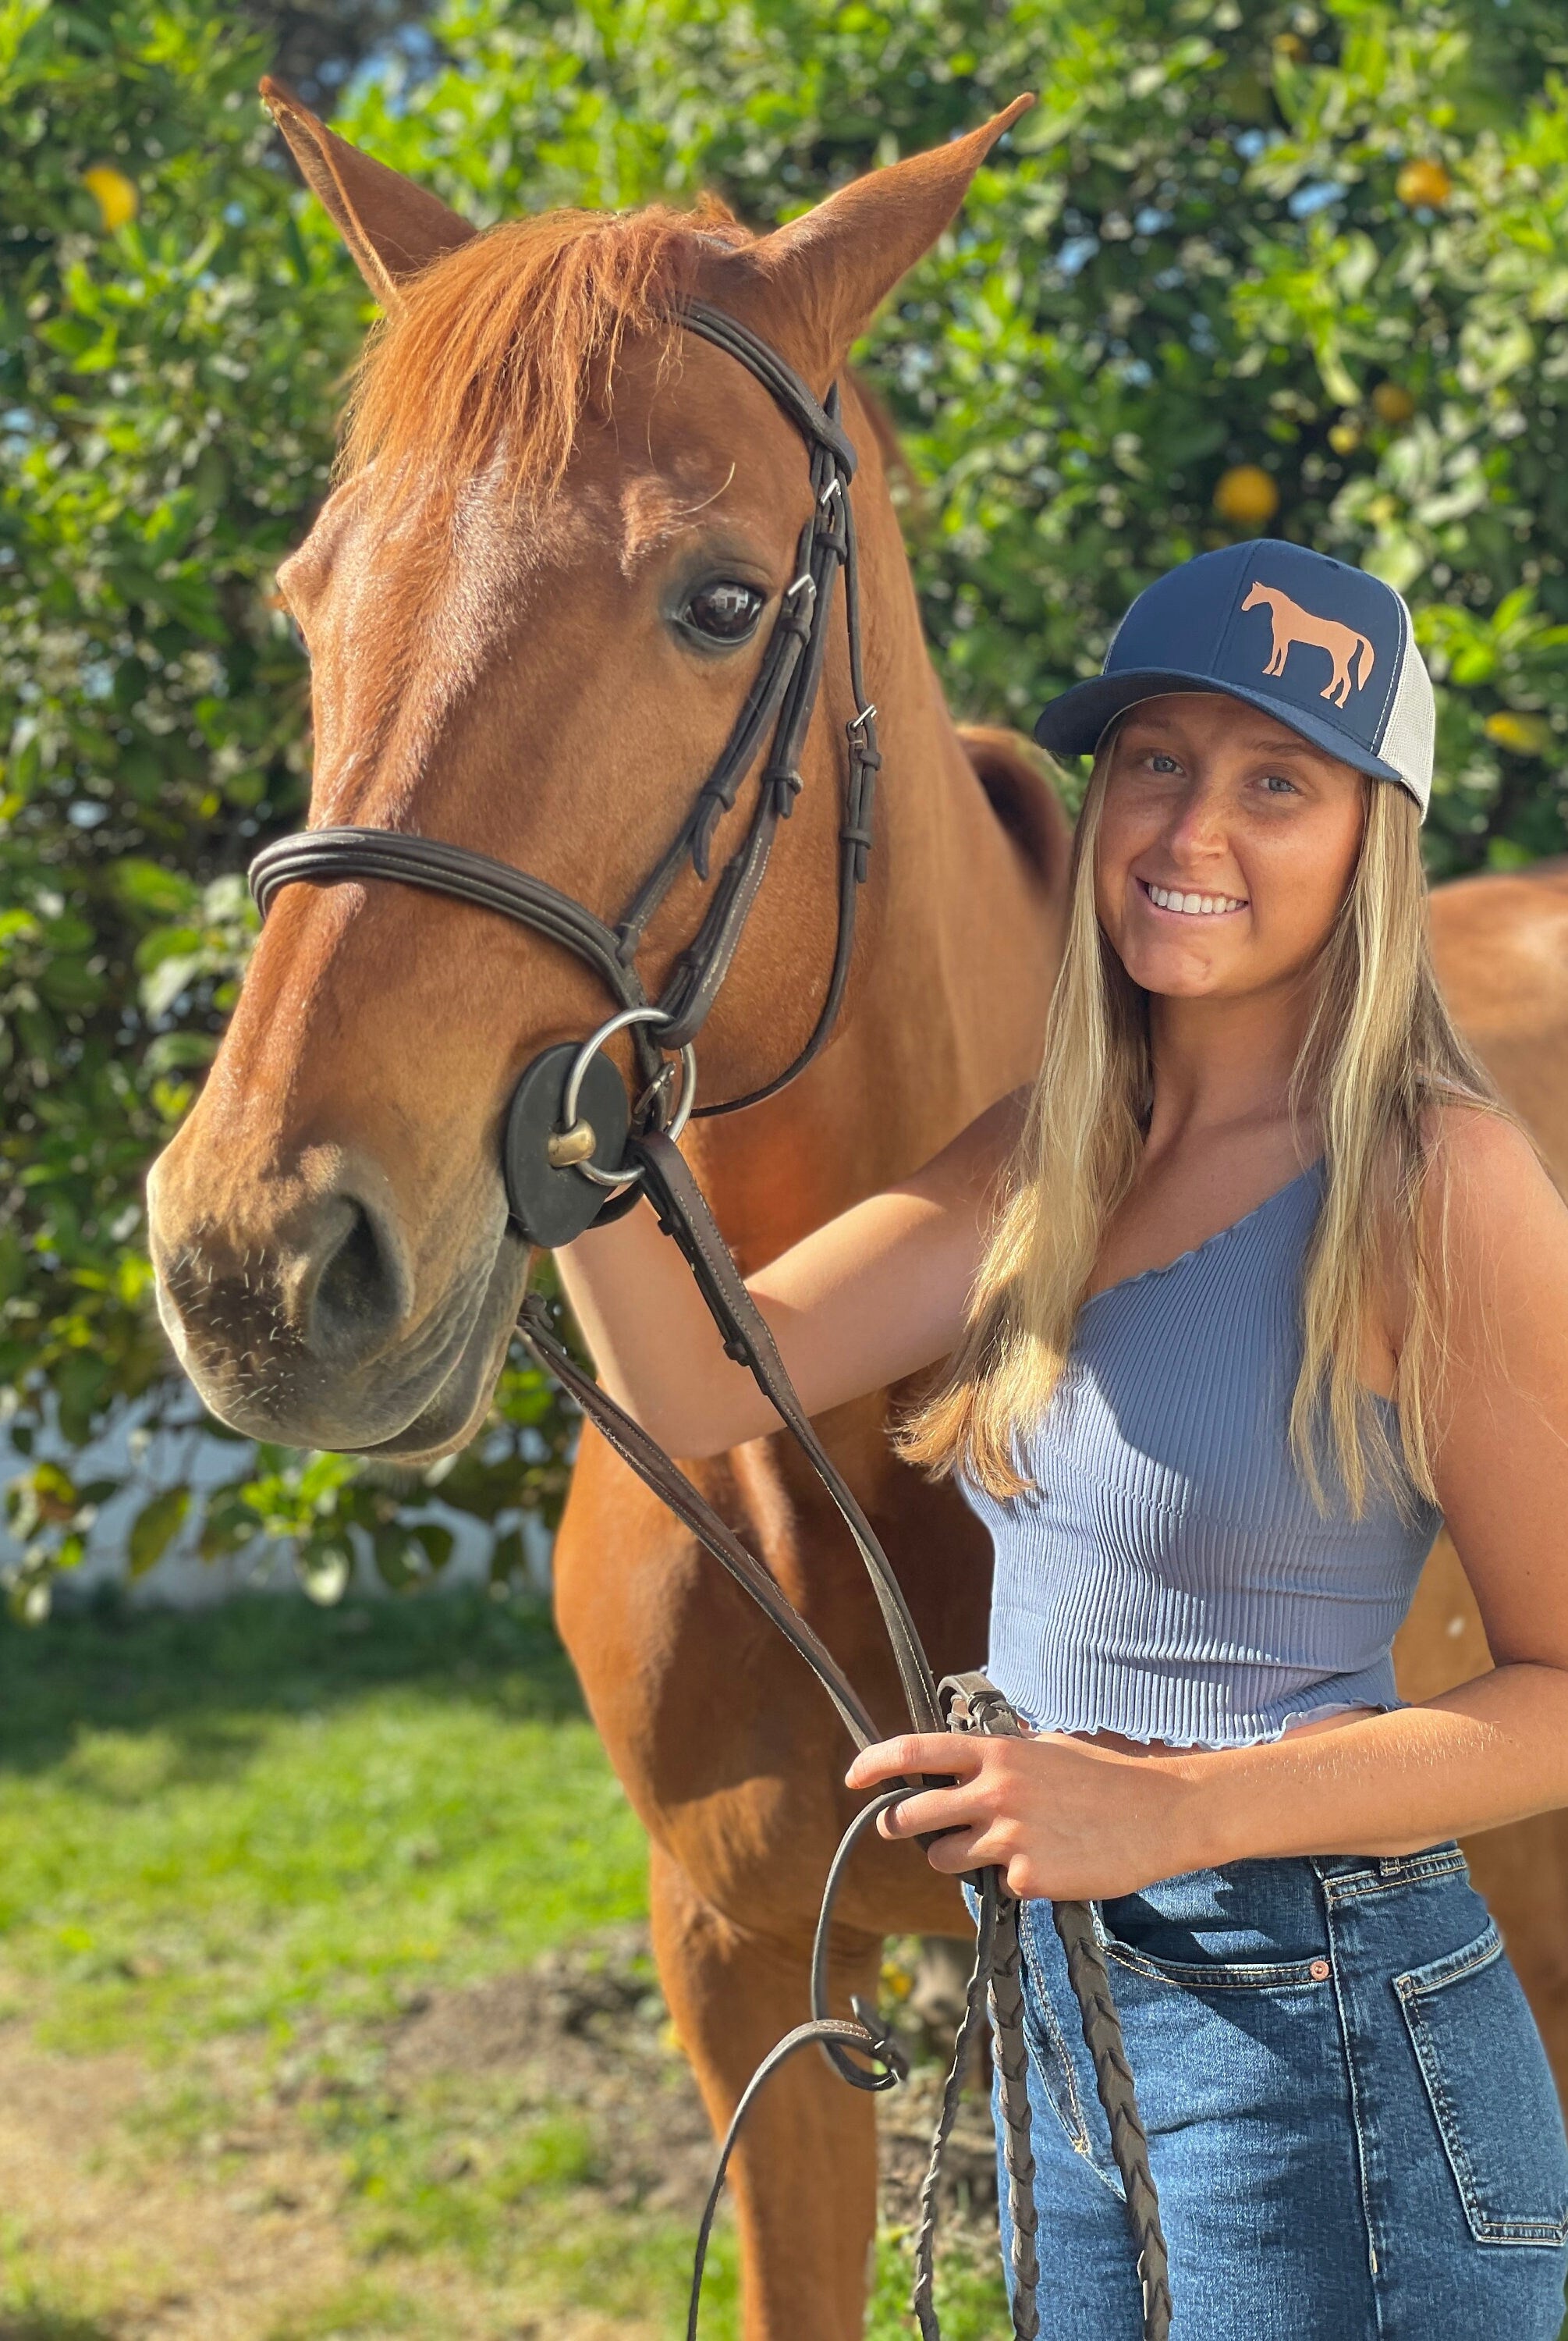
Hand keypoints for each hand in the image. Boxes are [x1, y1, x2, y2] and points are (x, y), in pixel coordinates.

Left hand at [844, 1729, 1212, 1901]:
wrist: (1162, 1814)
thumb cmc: (1106, 1777)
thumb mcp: (1048, 1748)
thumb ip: (1001, 1757)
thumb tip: (965, 1763)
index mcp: (998, 1753)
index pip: (916, 1751)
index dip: (874, 1763)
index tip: (852, 1777)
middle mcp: (995, 1792)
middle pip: (911, 1816)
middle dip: (896, 1825)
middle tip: (898, 1828)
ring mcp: (1010, 1837)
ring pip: (943, 1858)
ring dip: (954, 1858)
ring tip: (991, 1848)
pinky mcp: (1028, 1878)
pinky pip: (998, 1885)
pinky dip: (1012, 1880)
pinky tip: (1047, 1865)